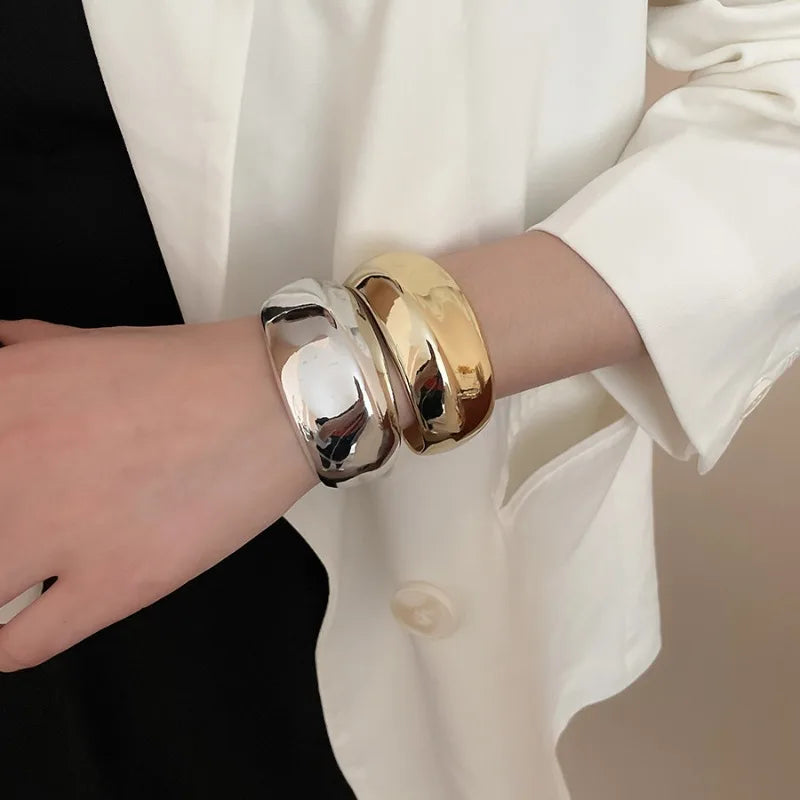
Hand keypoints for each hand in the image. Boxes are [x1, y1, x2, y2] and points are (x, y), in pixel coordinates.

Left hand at [0, 316, 317, 670]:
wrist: (274, 399)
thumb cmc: (194, 372)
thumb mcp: (83, 342)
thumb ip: (17, 351)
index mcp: (0, 398)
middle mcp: (13, 465)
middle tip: (11, 528)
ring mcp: (60, 530)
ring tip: (9, 577)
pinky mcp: (114, 582)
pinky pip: (20, 642)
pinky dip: (4, 645)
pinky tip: (12, 631)